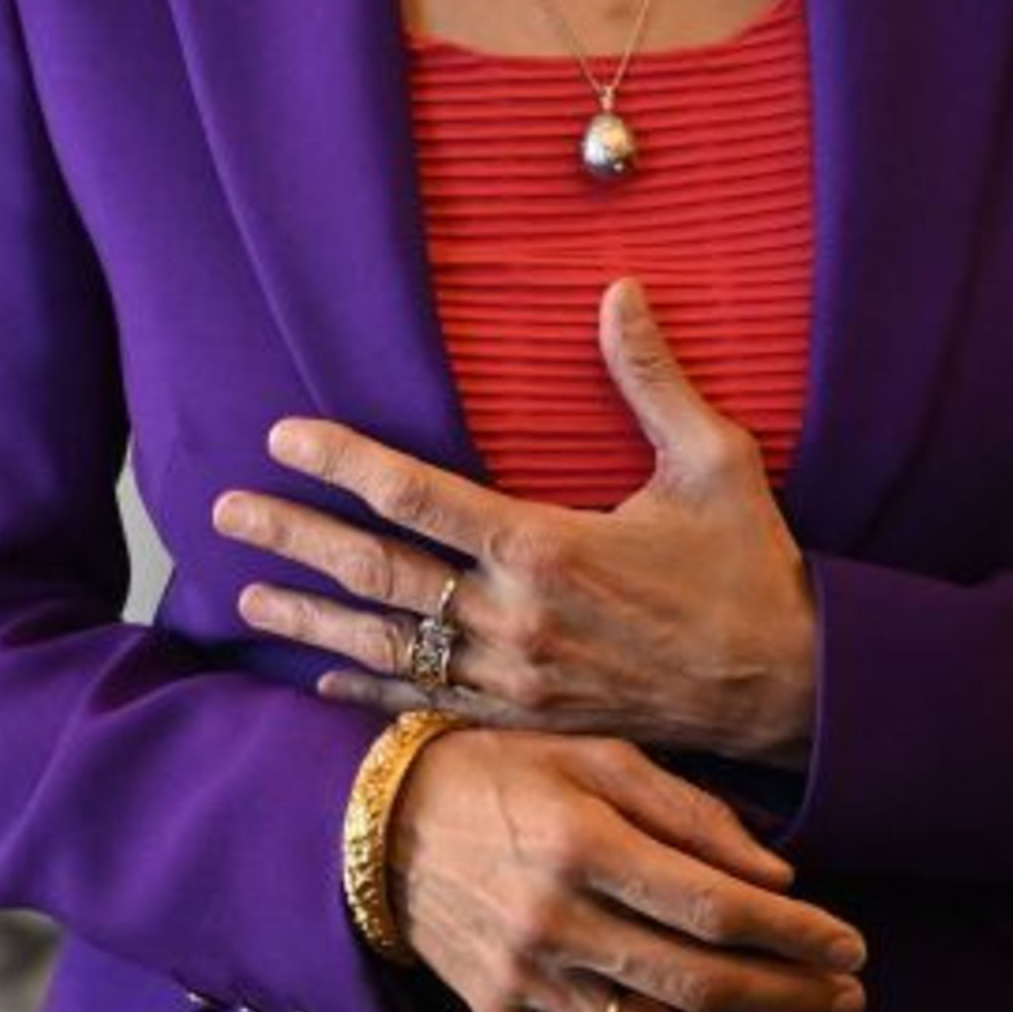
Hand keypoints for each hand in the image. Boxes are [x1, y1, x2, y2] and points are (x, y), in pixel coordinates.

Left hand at [214, 279, 819, 762]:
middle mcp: (513, 618)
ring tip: (244, 592)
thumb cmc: (753, 570)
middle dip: (292, 536)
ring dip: (308, 618)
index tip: (281, 435)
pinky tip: (316, 684)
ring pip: (385, 645)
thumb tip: (621, 289)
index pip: (414, 493)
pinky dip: (367, 695)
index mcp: (546, 546)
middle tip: (222, 511)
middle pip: (375, 571)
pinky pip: (425, 707)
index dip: (339, 460)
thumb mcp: (714, 463)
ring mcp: (512, 679)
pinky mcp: (525, 722)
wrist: (790, 693)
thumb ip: (654, 378)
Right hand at [386, 727, 864, 1011]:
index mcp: (581, 842)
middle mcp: (553, 920)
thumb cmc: (503, 773)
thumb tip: (778, 875)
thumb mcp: (593, 755)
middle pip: (699, 982)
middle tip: (849, 997)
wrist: (380, 826)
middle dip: (790, 996)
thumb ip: (688, 810)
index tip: (850, 944)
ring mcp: (525, 978)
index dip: (796, 934)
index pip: (715, 907)